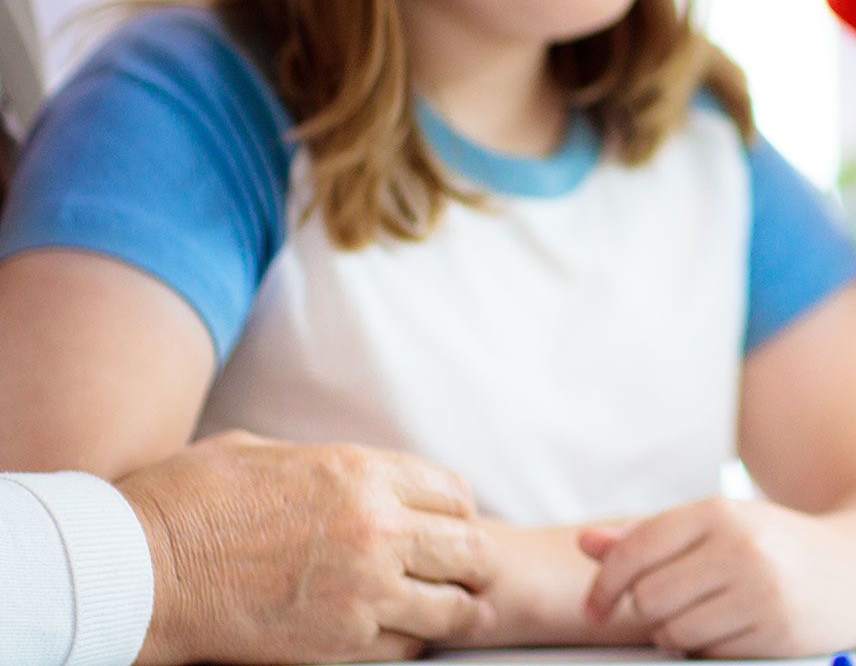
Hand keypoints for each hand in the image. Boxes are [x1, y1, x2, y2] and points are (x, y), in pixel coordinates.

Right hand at [122, 431, 494, 665]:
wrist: (140, 568)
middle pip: (470, 549)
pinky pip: (408, 646)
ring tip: (452, 610)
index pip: (454, 494)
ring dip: (454, 606)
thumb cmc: (189, 502)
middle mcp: (378, 527)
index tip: (446, 525)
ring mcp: (364, 589)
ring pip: (453, 605)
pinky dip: (411, 640)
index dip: (454, 512)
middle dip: (471, 560)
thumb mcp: (267, 453)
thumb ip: (325, 465)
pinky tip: (399, 633)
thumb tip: (348, 474)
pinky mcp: (340, 642)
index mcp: (362, 472)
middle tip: (465, 572)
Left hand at [579, 497, 855, 656]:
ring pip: (673, 631)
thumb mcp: (719, 527)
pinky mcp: (775, 630)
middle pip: (648, 597)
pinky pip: (708, 653)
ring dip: (676, 635)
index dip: (603, 586)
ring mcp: (761, 589)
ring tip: (707, 617)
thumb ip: (650, 536)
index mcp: (720, 510)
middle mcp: (741, 545)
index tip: (595, 609)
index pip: (635, 550)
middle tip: (674, 608)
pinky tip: (735, 629)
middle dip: (650, 612)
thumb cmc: (778, 547)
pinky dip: (709, 649)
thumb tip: (587, 543)